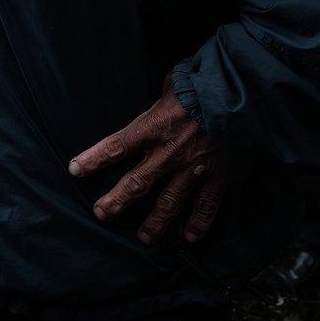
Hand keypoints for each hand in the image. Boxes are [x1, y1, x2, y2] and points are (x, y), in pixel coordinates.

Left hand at [69, 80, 228, 245]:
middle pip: (136, 183)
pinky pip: (207, 206)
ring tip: (144, 237)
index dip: (94, 159)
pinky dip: (199, 224)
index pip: (116, 146)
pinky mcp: (220, 176)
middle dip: (116, 201)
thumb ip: (163, 99)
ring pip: (170, 203)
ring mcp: (195, 167)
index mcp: (154, 126)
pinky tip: (190, 237)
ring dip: (155, 222)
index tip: (75, 170)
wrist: (244, 93)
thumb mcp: (173, 83)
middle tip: (102, 214)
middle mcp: (170, 152)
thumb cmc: (205, 82)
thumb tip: (163, 96)